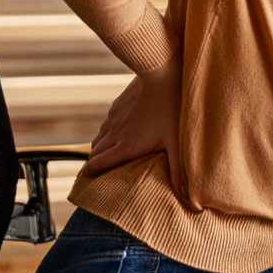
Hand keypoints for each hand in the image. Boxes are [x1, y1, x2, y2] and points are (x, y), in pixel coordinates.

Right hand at [82, 49, 187, 200]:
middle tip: (96, 175)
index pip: (97, 166)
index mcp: (125, 146)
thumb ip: (179, 171)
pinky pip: (108, 123)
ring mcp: (115, 118)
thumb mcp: (177, 143)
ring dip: (100, 149)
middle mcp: (115, 133)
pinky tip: (121, 132)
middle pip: (94, 154)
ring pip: (99, 138)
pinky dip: (109, 132)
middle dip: (93, 166)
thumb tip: (189, 199)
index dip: (88, 176)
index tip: (84, 185)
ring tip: (108, 156)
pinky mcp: (118, 105)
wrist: (162, 73)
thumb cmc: (172, 108)